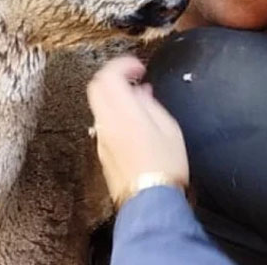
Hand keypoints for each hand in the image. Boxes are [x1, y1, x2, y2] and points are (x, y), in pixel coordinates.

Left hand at [87, 56, 188, 205]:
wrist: (150, 202)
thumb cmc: (165, 167)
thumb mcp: (169, 129)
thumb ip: (151, 104)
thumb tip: (141, 91)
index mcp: (124, 114)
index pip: (108, 76)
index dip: (122, 64)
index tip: (138, 67)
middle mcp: (106, 123)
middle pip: (96, 86)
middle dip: (112, 75)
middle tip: (133, 77)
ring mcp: (101, 138)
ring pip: (97, 104)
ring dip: (113, 94)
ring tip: (136, 99)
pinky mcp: (102, 151)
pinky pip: (102, 122)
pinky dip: (113, 111)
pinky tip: (132, 119)